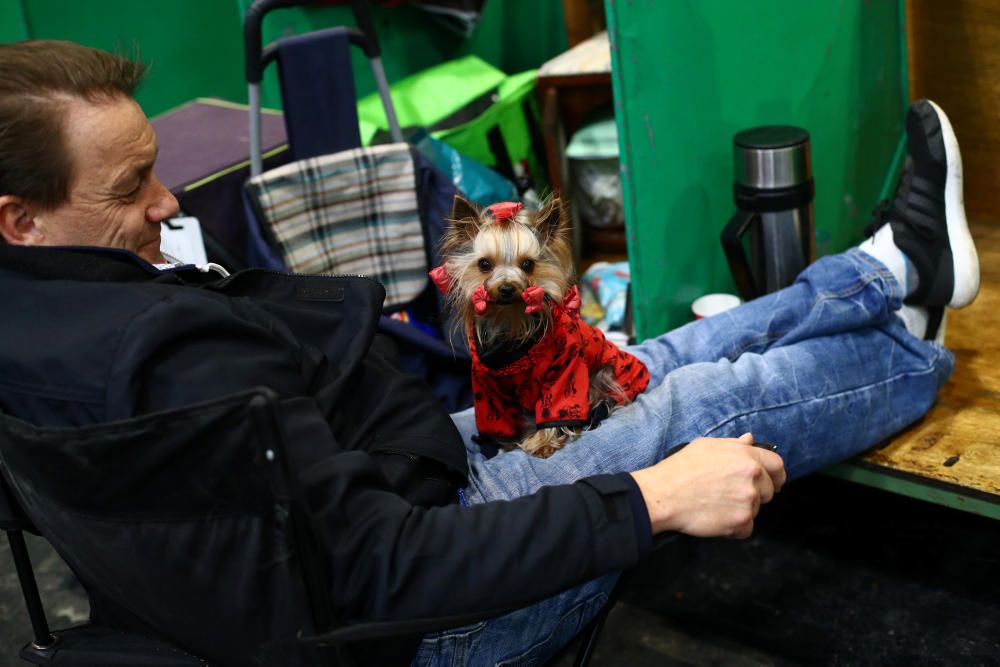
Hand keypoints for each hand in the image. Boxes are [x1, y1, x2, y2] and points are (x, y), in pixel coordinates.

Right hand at [630, 433, 785, 538]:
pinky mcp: (741, 523)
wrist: (664, 495)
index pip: (777, 466)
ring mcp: (749, 502)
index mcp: (747, 457)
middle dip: (756, 493)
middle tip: (730, 494)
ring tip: (717, 504)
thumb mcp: (707, 446)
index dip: (776, 475)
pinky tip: (716, 517)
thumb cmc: (681, 468)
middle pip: (769, 491)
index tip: (774, 482)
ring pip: (756, 509)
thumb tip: (750, 440)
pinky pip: (746, 528)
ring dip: (742, 509)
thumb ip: (734, 444)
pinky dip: (734, 527)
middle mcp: (754, 478)